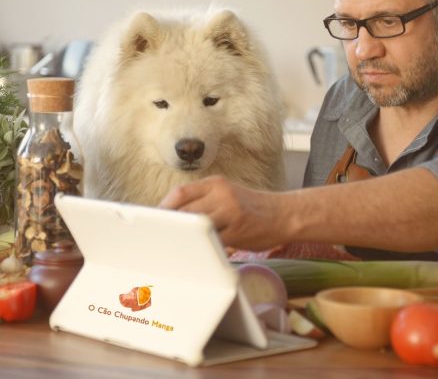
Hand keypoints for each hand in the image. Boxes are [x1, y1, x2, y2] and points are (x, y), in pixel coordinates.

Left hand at [158, 175, 290, 250]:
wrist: (285, 214)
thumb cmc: (251, 208)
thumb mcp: (227, 195)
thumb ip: (204, 202)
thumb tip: (173, 218)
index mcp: (216, 183)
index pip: (181, 193)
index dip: (163, 208)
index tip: (152, 220)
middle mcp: (222, 194)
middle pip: (185, 210)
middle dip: (170, 226)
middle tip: (157, 238)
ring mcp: (231, 211)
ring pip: (197, 226)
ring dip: (184, 238)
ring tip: (172, 248)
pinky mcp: (238, 230)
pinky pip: (213, 241)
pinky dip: (202, 249)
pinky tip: (195, 255)